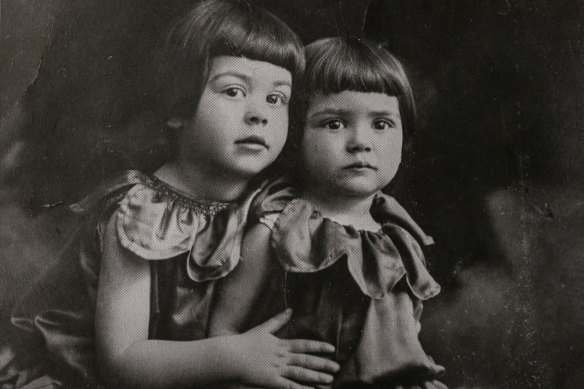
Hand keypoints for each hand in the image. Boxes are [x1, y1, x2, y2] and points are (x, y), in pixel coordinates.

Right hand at [221, 309, 339, 388]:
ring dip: (316, 376)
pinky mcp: (270, 380)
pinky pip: (288, 386)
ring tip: (329, 380)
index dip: (319, 346)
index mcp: (281, 344)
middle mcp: (281, 356)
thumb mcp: (263, 329)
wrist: (230, 355)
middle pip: (306, 359)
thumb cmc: (245, 343)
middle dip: (323, 364)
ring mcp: (276, 368)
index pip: (304, 344)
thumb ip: (278, 320)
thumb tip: (290, 309)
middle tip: (338, 367)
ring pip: (301, 373)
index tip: (332, 348)